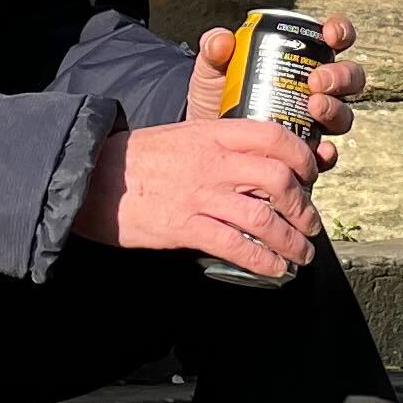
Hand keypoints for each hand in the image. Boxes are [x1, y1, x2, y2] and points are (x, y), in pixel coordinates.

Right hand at [75, 114, 326, 280]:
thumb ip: (219, 145)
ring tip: (301, 254)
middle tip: (310, 224)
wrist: (91, 176)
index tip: (311, 176)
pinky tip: (274, 269)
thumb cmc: (137, 159)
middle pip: (279, 179)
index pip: (274, 137)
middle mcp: (213, 161)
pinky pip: (235, 245)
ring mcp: (200, 194)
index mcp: (214, 134)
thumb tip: (254, 164)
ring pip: (263, 217)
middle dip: (304, 207)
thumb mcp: (184, 136)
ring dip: (291, 240)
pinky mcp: (184, 226)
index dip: (302, 158)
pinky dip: (262, 260)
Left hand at [186, 13, 368, 147]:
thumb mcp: (212, 69)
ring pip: (344, 114)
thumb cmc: (216, 95)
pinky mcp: (308, 153)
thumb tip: (222, 41)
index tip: (329, 35)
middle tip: (316, 81)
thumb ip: (214, 50)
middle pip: (349, 78)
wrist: (207, 140)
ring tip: (314, 107)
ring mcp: (316, 122)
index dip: (340, 32)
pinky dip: (329, 153)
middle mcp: (317, 89)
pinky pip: (329, 155)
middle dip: (340, 76)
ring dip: (336, 109)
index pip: (333, 39)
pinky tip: (319, 150)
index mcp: (301, 58)